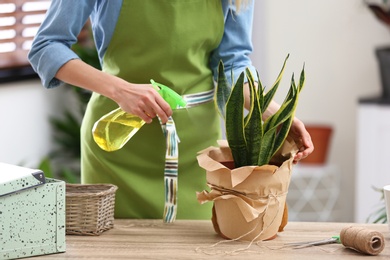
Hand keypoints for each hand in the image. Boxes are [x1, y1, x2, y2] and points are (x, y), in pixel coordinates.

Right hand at [54, 59, 172, 123]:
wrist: (122, 90)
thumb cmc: (136, 90)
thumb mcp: (148, 87)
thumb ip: (157, 92)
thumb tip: (166, 101)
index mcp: (153, 92)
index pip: (165, 105)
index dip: (169, 112)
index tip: (169, 114)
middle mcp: (149, 98)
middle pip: (161, 112)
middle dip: (165, 118)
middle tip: (165, 120)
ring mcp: (142, 105)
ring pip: (153, 115)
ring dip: (153, 116)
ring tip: (149, 112)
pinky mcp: (136, 110)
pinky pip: (146, 119)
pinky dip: (148, 119)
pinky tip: (146, 117)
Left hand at [289, 118, 313, 163]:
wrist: (281, 120)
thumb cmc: (291, 121)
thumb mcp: (299, 126)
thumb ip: (304, 135)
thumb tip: (308, 145)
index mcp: (306, 139)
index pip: (309, 148)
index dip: (307, 152)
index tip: (302, 154)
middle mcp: (301, 143)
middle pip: (304, 153)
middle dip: (301, 156)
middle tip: (295, 157)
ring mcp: (295, 146)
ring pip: (299, 155)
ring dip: (297, 159)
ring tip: (293, 160)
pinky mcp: (289, 147)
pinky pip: (292, 155)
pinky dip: (292, 159)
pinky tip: (291, 162)